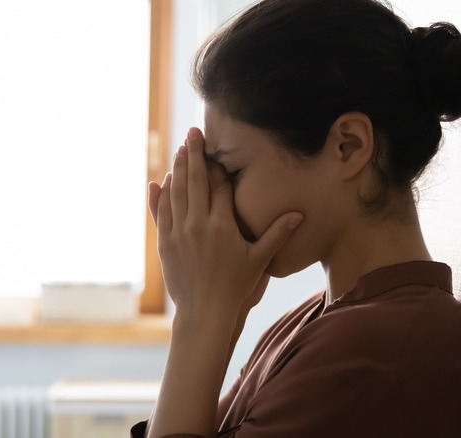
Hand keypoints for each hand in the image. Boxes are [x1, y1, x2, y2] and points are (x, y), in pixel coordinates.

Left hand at [146, 128, 302, 319]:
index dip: (220, 166)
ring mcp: (178, 233)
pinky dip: (162, 194)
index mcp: (222, 225)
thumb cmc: (235, 287)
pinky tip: (162, 180)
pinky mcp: (165, 243)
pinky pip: (162, 212)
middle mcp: (198, 224)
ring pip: (176, 192)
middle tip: (194, 133)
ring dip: (178, 168)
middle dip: (195, 154)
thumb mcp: (259, 260)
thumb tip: (298, 215)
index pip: (220, 186)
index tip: (219, 148)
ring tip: (181, 149)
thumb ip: (277, 234)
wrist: (204, 312)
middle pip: (195, 181)